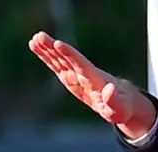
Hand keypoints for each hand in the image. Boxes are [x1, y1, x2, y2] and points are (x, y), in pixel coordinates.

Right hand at [28, 31, 156, 137]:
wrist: (123, 102)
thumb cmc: (123, 107)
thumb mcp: (120, 108)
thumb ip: (114, 100)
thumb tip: (111, 88)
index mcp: (96, 80)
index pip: (81, 64)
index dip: (70, 55)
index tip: (58, 44)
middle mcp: (85, 74)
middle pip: (68, 59)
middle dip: (54, 49)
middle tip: (40, 36)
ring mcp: (77, 75)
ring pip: (60, 60)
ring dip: (47, 50)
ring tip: (35, 39)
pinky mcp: (71, 78)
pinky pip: (57, 65)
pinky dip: (46, 57)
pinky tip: (35, 47)